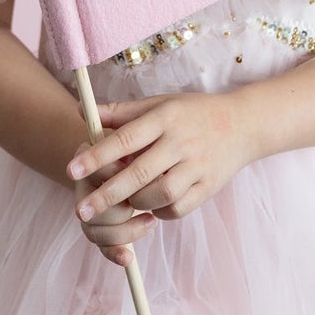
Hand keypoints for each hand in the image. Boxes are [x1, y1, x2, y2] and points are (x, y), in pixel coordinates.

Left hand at [68, 92, 253, 225]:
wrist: (243, 124)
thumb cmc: (192, 112)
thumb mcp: (160, 103)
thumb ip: (121, 112)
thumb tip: (81, 111)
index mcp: (166, 117)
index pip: (126, 137)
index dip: (97, 156)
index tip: (71, 170)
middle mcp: (182, 141)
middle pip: (139, 172)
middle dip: (107, 194)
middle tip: (81, 210)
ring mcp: (198, 165)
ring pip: (159, 194)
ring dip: (136, 202)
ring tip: (126, 201)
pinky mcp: (208, 187)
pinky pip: (177, 207)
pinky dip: (160, 211)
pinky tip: (152, 204)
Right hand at [71, 145, 156, 267]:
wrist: (132, 155)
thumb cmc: (138, 143)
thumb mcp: (136, 137)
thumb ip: (131, 141)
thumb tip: (116, 140)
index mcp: (88, 158)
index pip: (96, 168)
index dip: (115, 172)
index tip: (134, 168)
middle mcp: (83, 186)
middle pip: (93, 205)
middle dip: (121, 206)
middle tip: (146, 203)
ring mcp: (88, 210)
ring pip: (95, 229)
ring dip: (125, 230)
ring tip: (151, 220)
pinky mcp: (98, 229)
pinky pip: (102, 246)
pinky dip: (114, 253)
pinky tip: (128, 258)